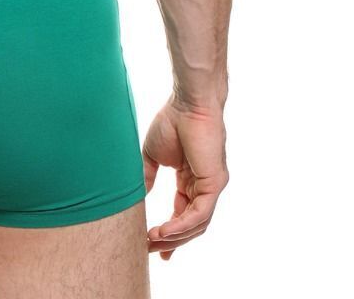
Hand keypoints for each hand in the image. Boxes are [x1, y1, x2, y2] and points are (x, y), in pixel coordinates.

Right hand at [141, 96, 228, 259]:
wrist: (187, 103)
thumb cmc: (172, 121)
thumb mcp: (152, 156)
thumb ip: (147, 177)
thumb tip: (138, 198)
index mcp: (190, 179)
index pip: (182, 213)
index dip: (168, 232)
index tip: (152, 245)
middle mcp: (203, 186)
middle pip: (190, 224)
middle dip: (170, 241)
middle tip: (148, 250)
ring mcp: (211, 187)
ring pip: (196, 224)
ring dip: (173, 237)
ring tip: (151, 241)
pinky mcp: (215, 184)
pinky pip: (200, 214)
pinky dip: (181, 226)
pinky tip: (164, 231)